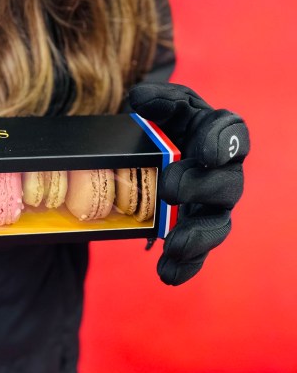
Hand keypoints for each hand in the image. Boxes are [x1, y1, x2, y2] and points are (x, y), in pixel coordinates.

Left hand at [129, 82, 248, 285]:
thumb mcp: (164, 106)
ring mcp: (213, 204)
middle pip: (227, 184)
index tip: (208, 153)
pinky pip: (199, 251)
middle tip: (168, 189)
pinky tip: (168, 274)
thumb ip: (157, 99)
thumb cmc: (168, 123)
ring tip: (173, 245)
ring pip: (218, 224)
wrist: (154, 152)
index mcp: (218, 134)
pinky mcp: (198, 228)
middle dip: (200, 188)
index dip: (225, 143)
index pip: (234, 134)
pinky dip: (186, 265)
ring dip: (197, 236)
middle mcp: (223, 171)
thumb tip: (139, 100)